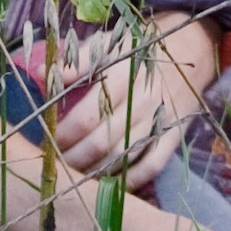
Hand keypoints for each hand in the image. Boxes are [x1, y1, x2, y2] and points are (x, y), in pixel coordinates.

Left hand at [48, 23, 210, 190]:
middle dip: (73, 158)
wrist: (190, 49)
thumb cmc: (139, 49)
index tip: (47, 141)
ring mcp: (160, 121)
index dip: (64, 134)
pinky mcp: (173, 136)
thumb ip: (75, 61)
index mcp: (124, 76)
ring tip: (73, 178)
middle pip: (102, 142)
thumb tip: (40, 74)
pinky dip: (128, 180)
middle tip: (55, 164)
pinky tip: (107, 185)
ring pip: (123, 158)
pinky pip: (150, 166)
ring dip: (95, 172)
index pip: (88, 116)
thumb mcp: (108, 44)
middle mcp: (144, 101)